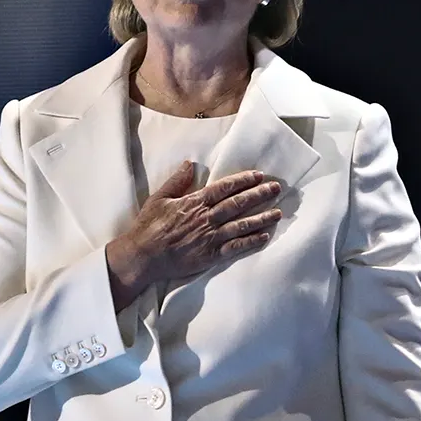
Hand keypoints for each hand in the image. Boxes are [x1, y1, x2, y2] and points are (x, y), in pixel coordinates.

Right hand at [106, 162, 284, 308]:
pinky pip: (235, 247)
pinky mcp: (210, 256)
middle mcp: (206, 218)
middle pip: (238, 204)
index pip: (224, 188)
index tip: (259, 175)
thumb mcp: (159, 198)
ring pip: (241, 225)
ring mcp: (209, 238)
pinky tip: (264, 236)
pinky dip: (250, 242)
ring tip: (278, 212)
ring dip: (261, 218)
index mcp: (194, 202)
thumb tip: (189, 164)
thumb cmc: (148, 227)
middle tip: (276, 188)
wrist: (142, 257)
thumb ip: (177, 181)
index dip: (243, 181)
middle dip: (259, 195)